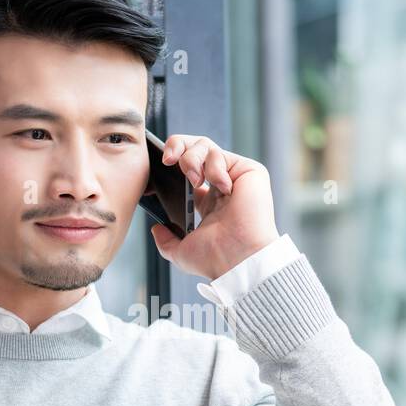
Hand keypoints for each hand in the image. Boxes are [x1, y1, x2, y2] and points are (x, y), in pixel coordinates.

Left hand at [150, 134, 279, 279]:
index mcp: (208, 203)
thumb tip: (156, 229)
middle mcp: (221, 187)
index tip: (159, 166)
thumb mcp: (180, 252)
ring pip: (205, 146)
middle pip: (194, 149)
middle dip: (176, 147)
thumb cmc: (215, 259)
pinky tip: (222, 188)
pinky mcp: (249, 171)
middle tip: (168, 160)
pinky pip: (221, 154)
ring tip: (194, 180)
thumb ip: (166, 240)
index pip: (187, 170)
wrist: (235, 259)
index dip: (171, 162)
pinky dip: (214, 168)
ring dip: (192, 159)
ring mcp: (234, 177)